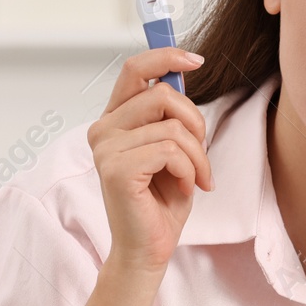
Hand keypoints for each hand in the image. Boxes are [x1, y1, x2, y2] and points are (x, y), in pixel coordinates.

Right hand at [87, 47, 212, 273]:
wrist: (150, 248)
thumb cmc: (161, 202)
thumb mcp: (173, 148)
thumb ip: (171, 114)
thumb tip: (183, 71)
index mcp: (115, 120)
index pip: (134, 70)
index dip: (166, 56)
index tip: (196, 60)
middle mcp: (104, 130)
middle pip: (162, 95)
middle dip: (196, 123)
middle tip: (201, 155)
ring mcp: (106, 149)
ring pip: (172, 127)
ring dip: (197, 154)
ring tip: (196, 177)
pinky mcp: (116, 169)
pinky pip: (170, 150)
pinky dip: (189, 169)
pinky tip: (185, 187)